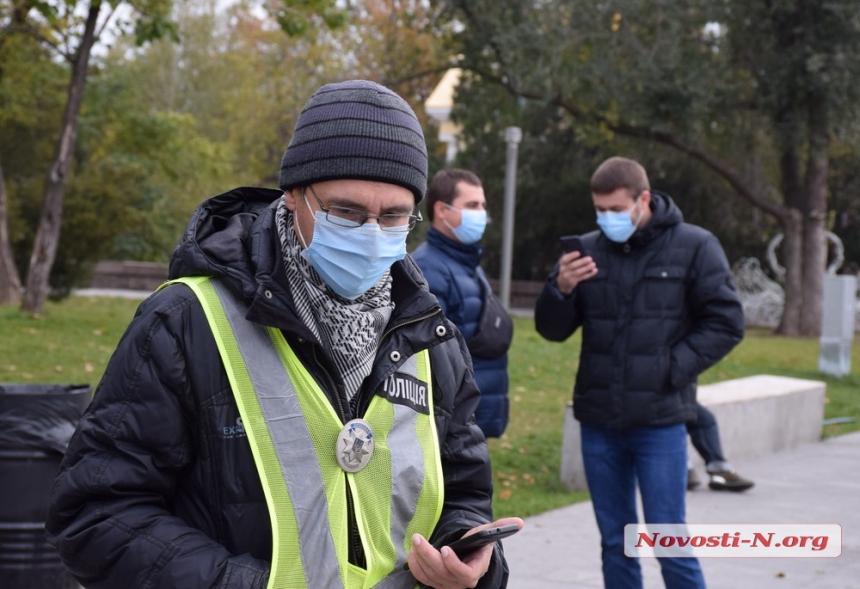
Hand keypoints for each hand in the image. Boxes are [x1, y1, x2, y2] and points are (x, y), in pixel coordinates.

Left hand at [406, 517, 524, 588]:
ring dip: (420, 558)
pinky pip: (423, 578)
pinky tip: (413, 552)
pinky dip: (416, 565)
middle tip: (418, 538)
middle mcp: (461, 582)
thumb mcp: (488, 533)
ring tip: (415, 541)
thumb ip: (500, 527)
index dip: (453, 564)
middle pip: (442, 573)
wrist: (468, 553)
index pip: (464, 574)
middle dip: (428, 555)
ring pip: (430, 575)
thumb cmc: (478, 543)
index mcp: (476, 570)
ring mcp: (447, 584)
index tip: (445, 549)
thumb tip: (519, 522)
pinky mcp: (436, 582)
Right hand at [555, 251, 596, 295]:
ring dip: (586, 268)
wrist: (562, 283)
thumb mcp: (567, 263)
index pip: (565, 259)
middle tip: (590, 258)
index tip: (579, 253)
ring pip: (578, 272)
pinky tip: (594, 270)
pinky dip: (589, 274)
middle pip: (573, 265)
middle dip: (582, 262)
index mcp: (563, 263)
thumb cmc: (568, 269)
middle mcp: (564, 269)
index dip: (572, 256)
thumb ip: (573, 259)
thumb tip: (584, 254)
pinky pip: (582, 277)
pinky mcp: (573, 281)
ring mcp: (568, 276)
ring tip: (593, 264)